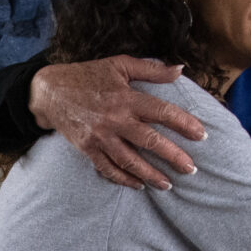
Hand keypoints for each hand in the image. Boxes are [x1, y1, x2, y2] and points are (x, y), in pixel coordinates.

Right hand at [29, 57, 208, 190]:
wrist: (49, 91)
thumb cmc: (88, 75)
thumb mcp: (119, 64)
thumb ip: (151, 69)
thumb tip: (180, 69)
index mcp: (126, 97)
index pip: (161, 112)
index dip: (184, 123)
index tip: (201, 135)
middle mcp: (114, 119)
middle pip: (149, 141)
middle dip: (172, 156)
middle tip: (191, 169)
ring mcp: (100, 136)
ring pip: (130, 160)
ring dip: (150, 174)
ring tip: (168, 185)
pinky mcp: (87, 148)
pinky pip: (108, 168)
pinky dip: (124, 179)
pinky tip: (139, 186)